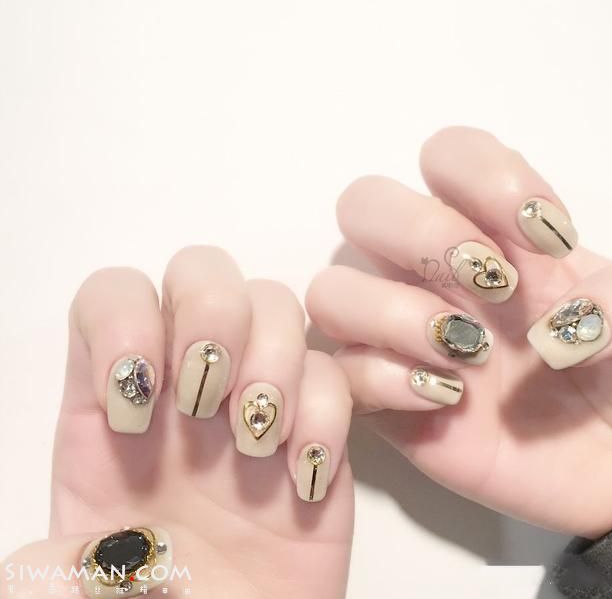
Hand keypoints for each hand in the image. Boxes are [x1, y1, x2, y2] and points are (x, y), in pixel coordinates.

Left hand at [4, 247, 352, 597]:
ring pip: (275, 303)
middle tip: (209, 404)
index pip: (114, 294)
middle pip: (203, 271)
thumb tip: (64, 564)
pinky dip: (325, 414)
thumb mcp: (75, 596)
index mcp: (115, 399)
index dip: (123, 320)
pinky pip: (332, 374)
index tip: (136, 407)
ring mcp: (254, 396)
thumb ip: (52, 577)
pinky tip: (304, 478)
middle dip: (213, 315)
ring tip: (258, 444)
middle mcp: (187, 381)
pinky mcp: (315, 426)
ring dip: (273, 361)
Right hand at [307, 126, 611, 538]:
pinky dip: (382, 378)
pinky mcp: (393, 405)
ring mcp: (407, 339)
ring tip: (466, 351)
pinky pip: (341, 373)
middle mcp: (435, 277)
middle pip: (364, 205)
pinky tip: (448, 399)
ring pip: (331, 291)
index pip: (445, 155)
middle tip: (492, 285)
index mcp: (496, 235)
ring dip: (390, 311)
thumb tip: (558, 329)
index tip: (546, 238)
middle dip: (420, 233)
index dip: (483, 177)